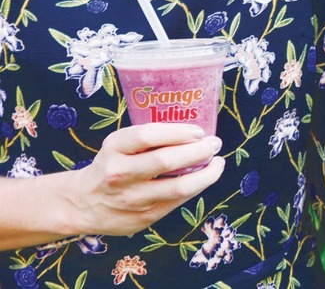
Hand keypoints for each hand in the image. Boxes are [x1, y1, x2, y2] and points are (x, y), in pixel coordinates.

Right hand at [62, 123, 224, 235]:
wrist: (83, 204)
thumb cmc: (111, 166)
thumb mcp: (119, 145)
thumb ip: (149, 139)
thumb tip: (195, 133)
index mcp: (114, 148)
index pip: (148, 135)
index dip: (178, 132)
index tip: (199, 131)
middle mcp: (120, 173)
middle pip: (166, 161)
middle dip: (199, 151)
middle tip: (215, 144)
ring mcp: (133, 198)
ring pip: (179, 187)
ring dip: (206, 174)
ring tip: (218, 163)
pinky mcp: (144, 217)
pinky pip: (179, 201)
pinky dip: (197, 188)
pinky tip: (204, 178)